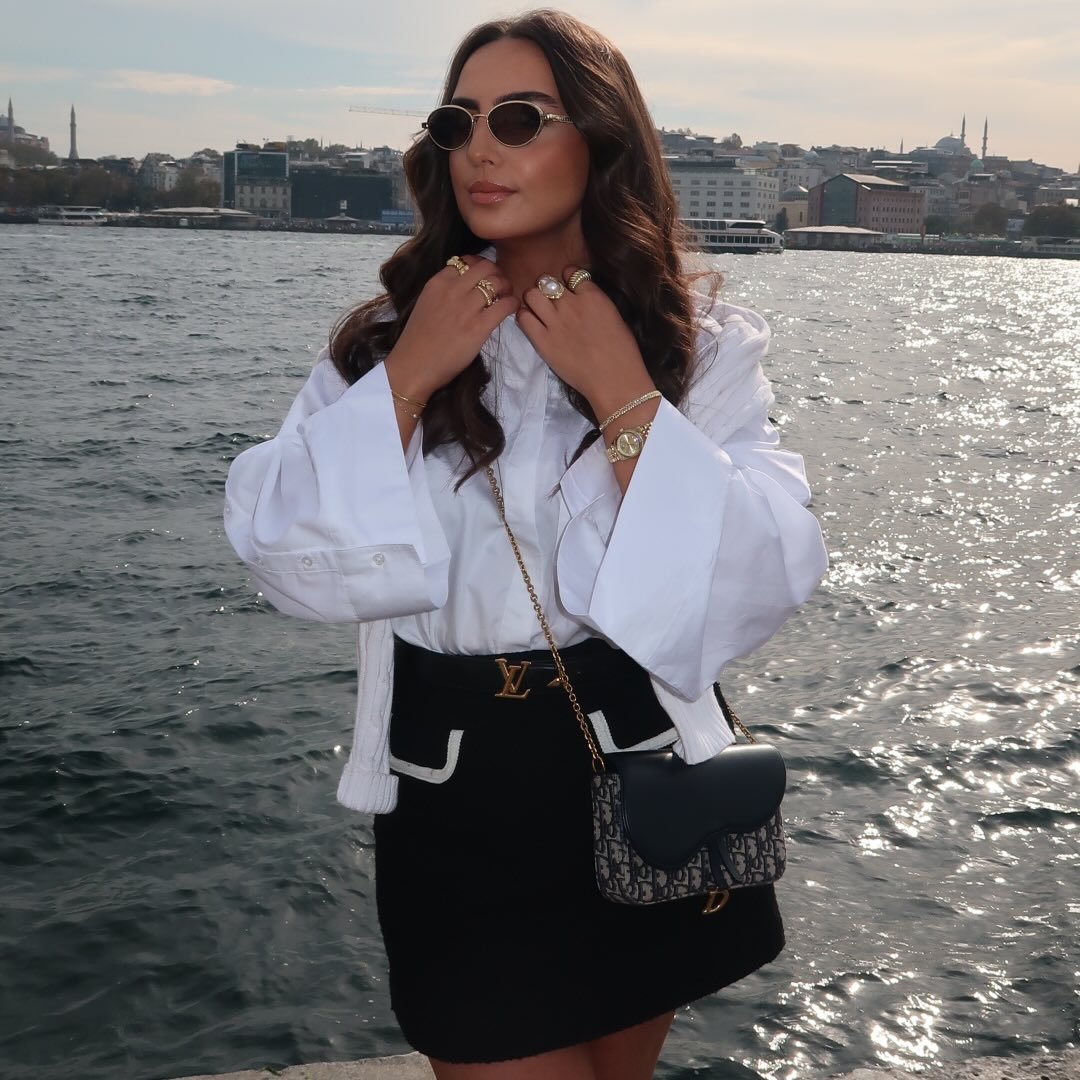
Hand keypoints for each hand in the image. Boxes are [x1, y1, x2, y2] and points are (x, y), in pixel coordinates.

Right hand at [383, 255, 516, 401]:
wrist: (414, 365)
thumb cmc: (418, 340)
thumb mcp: (426, 304)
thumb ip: (444, 292)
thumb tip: (465, 287)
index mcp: (437, 283)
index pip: (465, 261)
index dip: (479, 266)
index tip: (484, 275)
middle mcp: (452, 290)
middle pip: (485, 267)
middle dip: (497, 273)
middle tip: (500, 284)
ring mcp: (466, 308)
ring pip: (497, 282)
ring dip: (506, 287)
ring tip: (506, 296)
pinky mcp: (479, 327)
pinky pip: (505, 305)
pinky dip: (512, 304)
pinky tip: (510, 309)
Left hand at [516, 266, 653, 414]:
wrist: (614, 380)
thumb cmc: (622, 352)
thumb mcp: (615, 317)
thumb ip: (596, 303)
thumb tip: (583, 298)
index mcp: (592, 296)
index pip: (571, 273)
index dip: (567, 279)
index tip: (568, 288)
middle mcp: (570, 304)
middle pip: (546, 281)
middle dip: (547, 288)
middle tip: (550, 301)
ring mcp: (554, 322)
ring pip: (532, 295)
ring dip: (533, 300)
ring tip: (538, 310)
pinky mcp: (542, 341)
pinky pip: (523, 318)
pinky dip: (525, 316)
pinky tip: (532, 323)